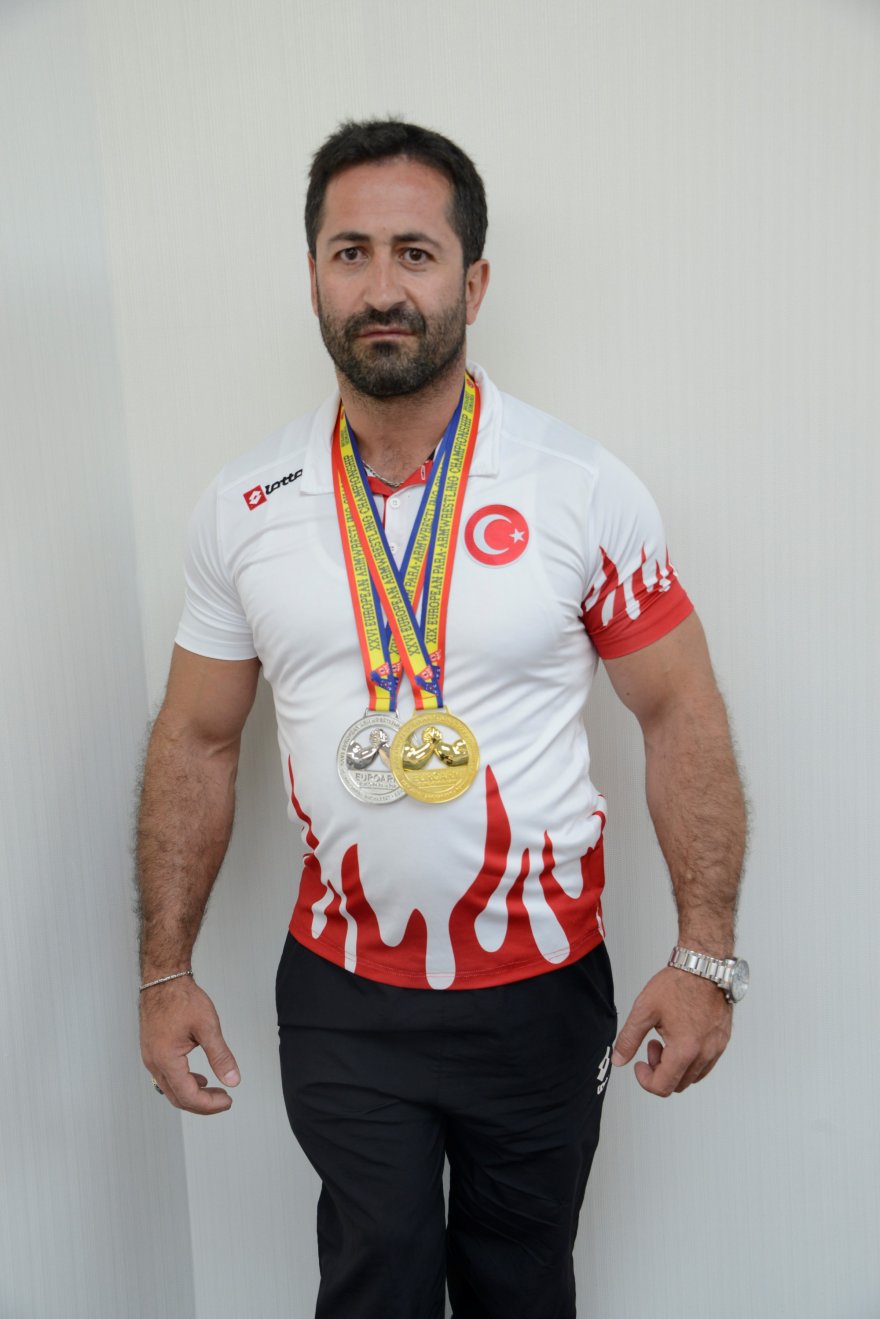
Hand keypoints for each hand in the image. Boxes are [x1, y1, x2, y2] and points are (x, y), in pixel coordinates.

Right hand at [140, 978, 239, 1113]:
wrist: (163, 980)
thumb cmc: (182, 998)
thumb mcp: (208, 1027)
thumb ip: (221, 1056)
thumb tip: (233, 1080)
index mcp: (166, 1060)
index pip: (188, 1096)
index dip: (209, 1104)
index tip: (228, 1101)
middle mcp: (154, 1063)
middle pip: (178, 1098)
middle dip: (203, 1104)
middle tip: (224, 1100)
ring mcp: (151, 1058)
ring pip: (171, 1089)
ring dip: (193, 1095)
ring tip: (215, 1091)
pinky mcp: (153, 1052)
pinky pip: (167, 1077)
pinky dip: (184, 1083)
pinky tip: (199, 1078)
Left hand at [611, 967, 731, 1095]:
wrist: (703, 966)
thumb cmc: (677, 983)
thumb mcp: (645, 1009)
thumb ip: (629, 1038)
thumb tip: (619, 1059)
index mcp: (685, 1049)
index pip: (663, 1086)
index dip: (645, 1080)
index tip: (639, 1065)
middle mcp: (704, 1053)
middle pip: (678, 1085)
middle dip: (660, 1070)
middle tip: (652, 1045)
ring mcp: (716, 1048)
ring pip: (693, 1077)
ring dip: (676, 1066)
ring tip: (666, 1038)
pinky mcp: (723, 1041)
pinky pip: (706, 1064)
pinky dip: (690, 1060)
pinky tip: (681, 1037)